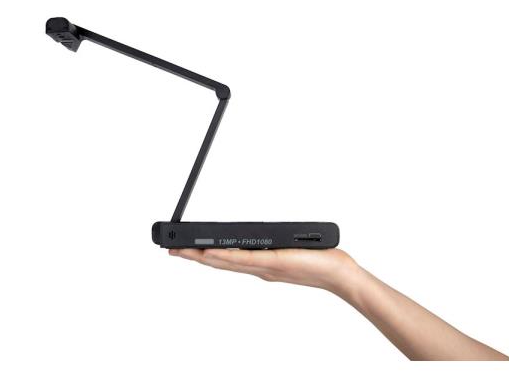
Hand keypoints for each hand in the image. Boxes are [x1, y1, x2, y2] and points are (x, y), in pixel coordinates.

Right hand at [169, 248, 357, 293]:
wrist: (338, 274)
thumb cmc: (318, 261)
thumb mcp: (289, 247)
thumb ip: (273, 243)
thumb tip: (262, 234)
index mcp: (259, 264)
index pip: (225, 260)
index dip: (202, 255)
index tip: (184, 249)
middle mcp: (257, 268)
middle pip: (218, 263)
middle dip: (192, 257)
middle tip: (170, 250)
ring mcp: (263, 267)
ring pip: (225, 262)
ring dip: (200, 258)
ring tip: (180, 251)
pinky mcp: (273, 263)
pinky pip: (244, 259)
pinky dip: (224, 256)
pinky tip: (209, 252)